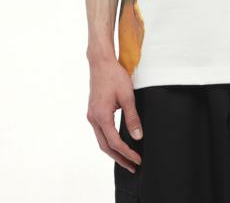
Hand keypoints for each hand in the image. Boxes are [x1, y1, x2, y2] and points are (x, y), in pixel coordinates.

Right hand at [86, 56, 142, 173]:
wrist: (101, 62)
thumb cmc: (114, 76)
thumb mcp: (127, 96)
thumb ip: (132, 117)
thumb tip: (138, 136)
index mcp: (101, 116)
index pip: (115, 142)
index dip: (127, 153)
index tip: (138, 159)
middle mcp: (93, 118)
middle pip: (105, 146)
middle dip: (119, 158)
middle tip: (132, 167)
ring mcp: (91, 115)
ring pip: (101, 140)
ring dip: (113, 151)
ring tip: (127, 159)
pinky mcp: (93, 111)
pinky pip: (100, 132)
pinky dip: (109, 141)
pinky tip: (118, 143)